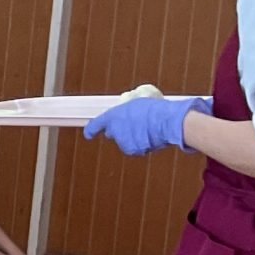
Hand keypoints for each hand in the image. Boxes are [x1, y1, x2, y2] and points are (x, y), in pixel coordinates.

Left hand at [84, 94, 209, 155]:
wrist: (166, 120)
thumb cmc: (154, 109)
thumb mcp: (135, 104)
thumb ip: (126, 112)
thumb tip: (126, 115)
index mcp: (113, 116)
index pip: (96, 125)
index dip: (91, 130)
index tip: (88, 134)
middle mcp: (115, 130)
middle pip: (112, 133)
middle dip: (118, 131)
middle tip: (132, 125)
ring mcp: (123, 142)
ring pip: (125, 141)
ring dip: (132, 137)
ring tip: (147, 128)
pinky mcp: (133, 150)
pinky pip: (136, 147)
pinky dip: (141, 144)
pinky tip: (151, 135)